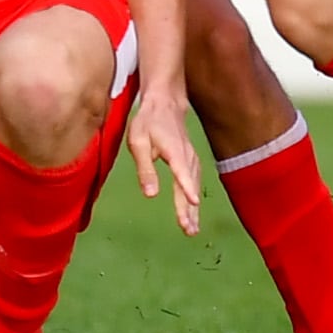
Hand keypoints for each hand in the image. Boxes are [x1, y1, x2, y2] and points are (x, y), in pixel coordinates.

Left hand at [123, 83, 201, 234]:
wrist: (165, 102)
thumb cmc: (149, 121)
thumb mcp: (138, 142)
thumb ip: (145, 169)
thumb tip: (151, 195)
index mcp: (174, 151)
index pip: (182, 172)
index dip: (187, 188)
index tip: (194, 203)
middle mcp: (186, 156)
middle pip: (190, 185)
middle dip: (190, 209)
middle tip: (189, 230)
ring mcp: (190, 157)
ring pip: (194, 185)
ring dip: (193, 208)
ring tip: (191, 228)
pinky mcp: (190, 159)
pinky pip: (194, 180)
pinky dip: (193, 196)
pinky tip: (192, 209)